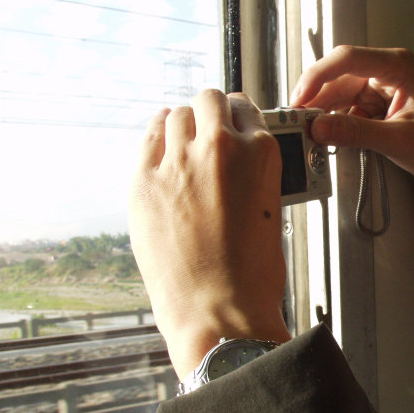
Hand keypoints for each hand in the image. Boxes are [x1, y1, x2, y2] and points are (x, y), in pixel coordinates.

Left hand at [129, 90, 290, 378]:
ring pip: (175, 115)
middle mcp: (218, 147)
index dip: (237, 118)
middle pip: (208, 101)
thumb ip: (253, 173)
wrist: (218, 311)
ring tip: (184, 144)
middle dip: (210, 113)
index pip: (244, 109)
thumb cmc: (251, 273)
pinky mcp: (143, 182)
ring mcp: (176, 163)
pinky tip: (161, 151)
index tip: (232, 125)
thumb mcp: (270, 210)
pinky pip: (148, 140)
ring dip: (182, 125)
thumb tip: (237, 159)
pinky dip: (156, 139)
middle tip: (209, 129)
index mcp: (259, 154)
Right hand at [290, 45, 413, 193]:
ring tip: (308, 132)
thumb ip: (356, 133)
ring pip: (339, 93)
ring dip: (323, 112)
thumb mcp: (398, 141)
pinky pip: (347, 108)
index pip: (347, 59)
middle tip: (296, 122)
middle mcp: (386, 71)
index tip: (299, 99)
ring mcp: (381, 88)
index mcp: (397, 66)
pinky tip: (326, 135)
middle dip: (316, 99)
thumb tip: (319, 128)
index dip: (317, 76)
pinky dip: (335, 121)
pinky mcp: (377, 105)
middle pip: (338, 76)